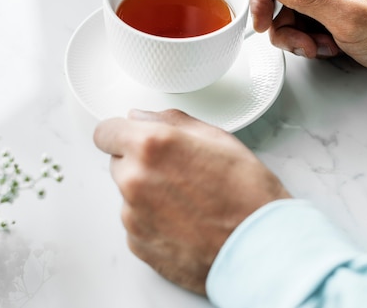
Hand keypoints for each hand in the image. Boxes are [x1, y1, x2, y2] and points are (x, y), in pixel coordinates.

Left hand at [93, 109, 290, 294]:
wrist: (261, 248)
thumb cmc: (248, 195)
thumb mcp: (218, 139)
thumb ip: (171, 122)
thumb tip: (142, 117)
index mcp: (151, 147)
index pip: (106, 132)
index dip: (121, 133)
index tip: (130, 138)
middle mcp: (134, 180)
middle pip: (118, 163)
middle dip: (139, 164)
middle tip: (177, 173)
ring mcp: (132, 216)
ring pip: (128, 195)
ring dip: (147, 195)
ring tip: (188, 203)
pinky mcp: (137, 244)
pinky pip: (136, 224)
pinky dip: (153, 222)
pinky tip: (185, 224)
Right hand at [251, 0, 366, 85]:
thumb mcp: (347, 18)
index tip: (262, 23)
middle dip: (284, 24)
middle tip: (299, 43)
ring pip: (291, 14)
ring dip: (298, 36)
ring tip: (321, 48)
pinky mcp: (336, 14)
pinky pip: (306, 25)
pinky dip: (310, 41)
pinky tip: (329, 49)